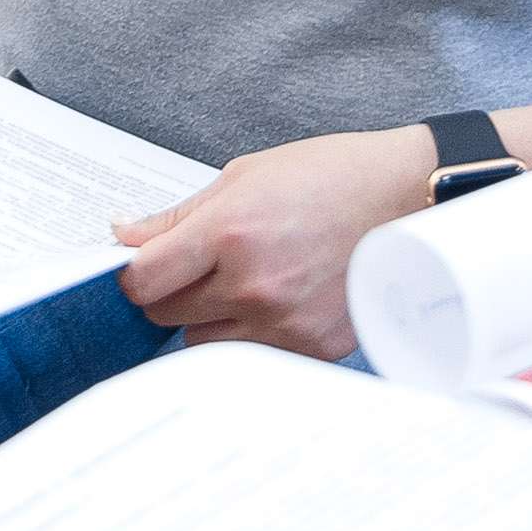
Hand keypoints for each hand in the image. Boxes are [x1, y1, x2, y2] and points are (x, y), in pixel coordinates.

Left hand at [113, 129, 435, 358]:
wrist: (408, 199)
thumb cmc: (331, 177)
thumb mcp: (245, 176)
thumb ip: (179, 216)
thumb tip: (123, 235)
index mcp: (229, 233)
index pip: (143, 282)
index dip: (134, 275)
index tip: (143, 268)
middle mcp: (253, 285)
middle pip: (166, 315)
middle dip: (171, 293)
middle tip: (200, 269)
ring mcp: (284, 322)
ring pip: (204, 342)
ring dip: (210, 319)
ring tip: (248, 281)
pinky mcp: (312, 347)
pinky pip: (253, 354)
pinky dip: (254, 333)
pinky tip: (282, 298)